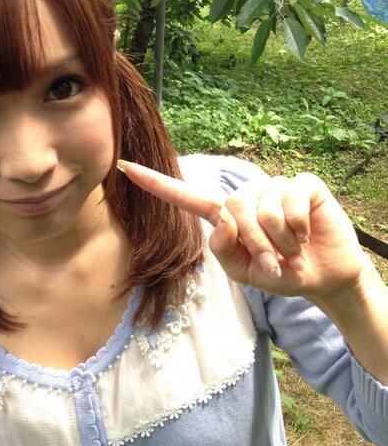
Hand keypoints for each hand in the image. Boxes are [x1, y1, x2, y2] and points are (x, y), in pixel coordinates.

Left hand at [117, 160, 366, 300]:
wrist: (323, 278)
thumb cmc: (279, 272)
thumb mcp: (244, 271)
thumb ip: (224, 250)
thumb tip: (223, 218)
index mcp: (224, 216)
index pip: (184, 197)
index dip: (154, 184)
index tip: (123, 167)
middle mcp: (245, 195)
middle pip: (232, 208)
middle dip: (255, 242)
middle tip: (275, 261)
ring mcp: (274, 185)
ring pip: (262, 207)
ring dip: (279, 240)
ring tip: (292, 248)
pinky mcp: (302, 183)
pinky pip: (290, 200)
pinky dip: (298, 227)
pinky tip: (306, 233)